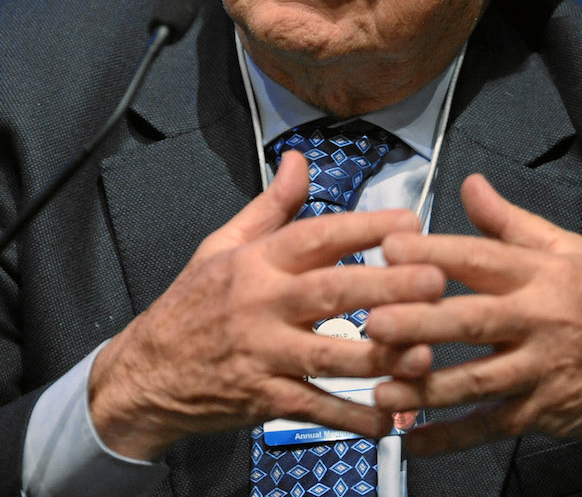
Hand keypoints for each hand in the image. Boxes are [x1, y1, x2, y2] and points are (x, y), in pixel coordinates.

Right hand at [88, 151, 445, 458]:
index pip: (315, 236)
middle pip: (332, 293)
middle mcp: (261, 305)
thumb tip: (299, 161)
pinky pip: (314, 408)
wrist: (146, 374)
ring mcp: (263, 355)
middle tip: (435, 282)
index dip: (365, 228)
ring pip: (329, 356)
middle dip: (387, 288)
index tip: (409, 222)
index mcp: (256, 262)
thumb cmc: (191, 306)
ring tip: (424, 353)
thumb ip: (271, 206)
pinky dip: (350, 417)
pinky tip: (386, 419)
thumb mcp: (222, 245)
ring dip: (380, 356)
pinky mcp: (264, 399)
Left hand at [366, 174, 581, 458]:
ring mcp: (541, 371)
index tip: (388, 250)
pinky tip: (413, 441)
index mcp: (543, 274)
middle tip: (374, 322)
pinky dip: (451, 438)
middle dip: (421, 322)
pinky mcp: (543, 413)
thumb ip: (512, 222)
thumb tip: (470, 185)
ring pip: (476, 380)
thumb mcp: (571, 252)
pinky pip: (491, 426)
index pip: (481, 258)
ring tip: (379, 390)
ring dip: (425, 387)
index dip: (434, 253)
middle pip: (472, 320)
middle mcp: (541, 320)